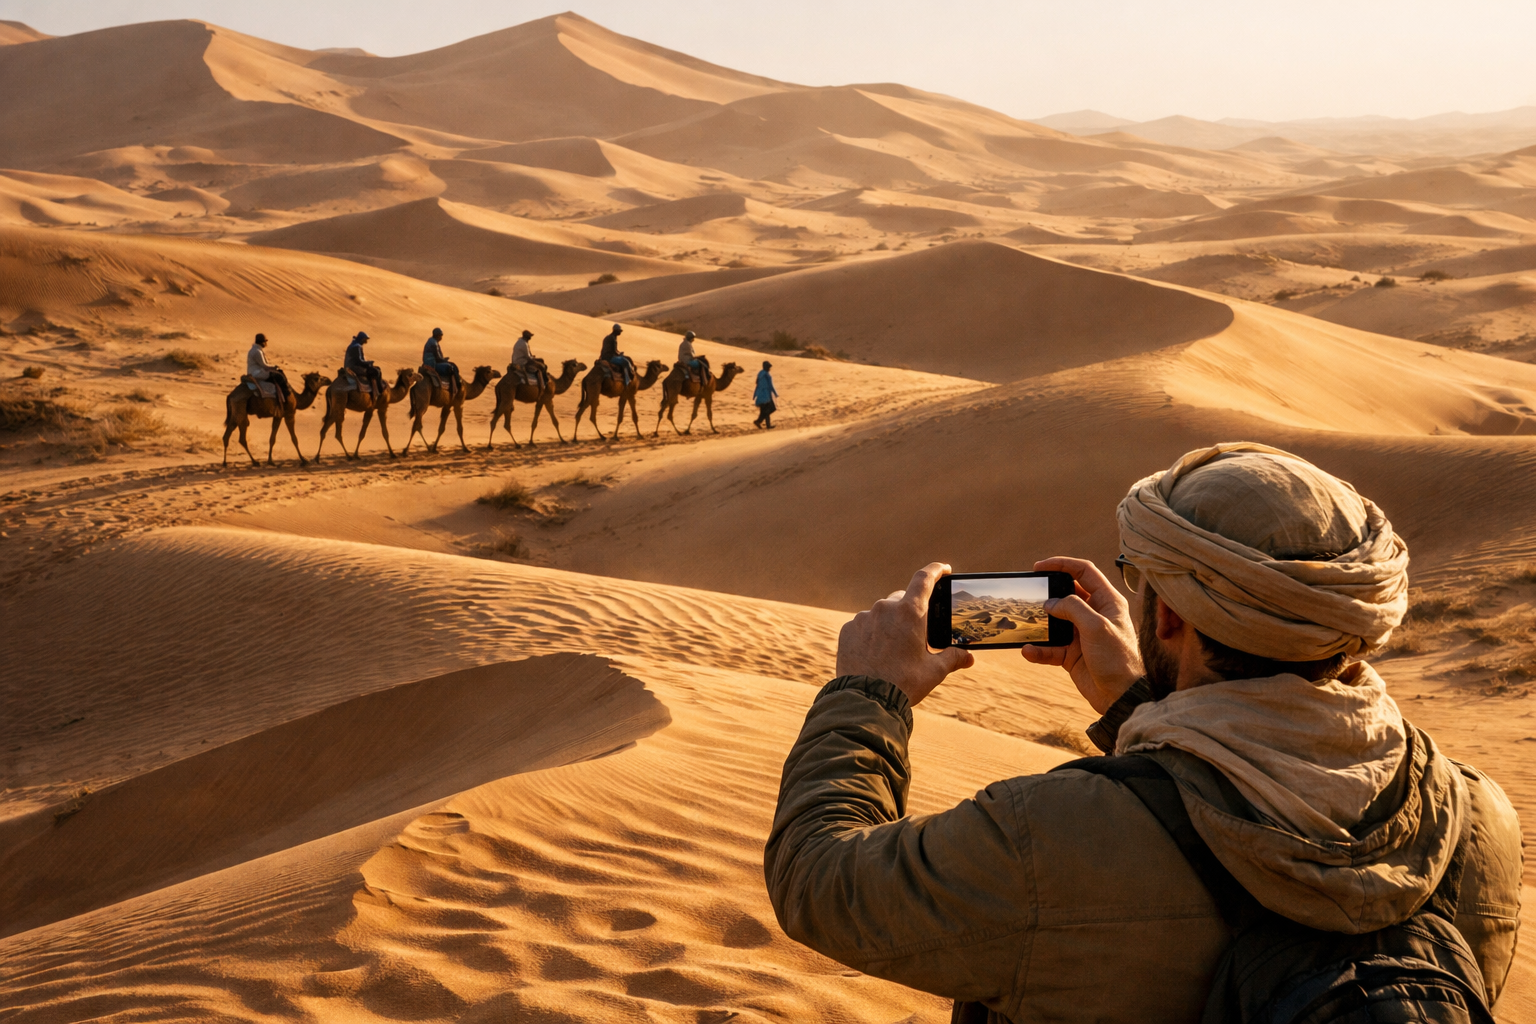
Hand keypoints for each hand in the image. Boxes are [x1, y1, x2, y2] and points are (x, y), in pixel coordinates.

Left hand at [836, 563, 973, 705]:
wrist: (866, 699)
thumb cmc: (904, 683)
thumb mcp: (934, 671)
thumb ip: (953, 659)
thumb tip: (968, 658)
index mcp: (910, 612)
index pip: (925, 579)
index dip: (936, 570)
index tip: (944, 568)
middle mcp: (885, 608)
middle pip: (903, 599)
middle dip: (911, 611)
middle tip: (916, 634)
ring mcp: (863, 618)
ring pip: (881, 613)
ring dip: (890, 624)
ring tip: (893, 651)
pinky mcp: (848, 629)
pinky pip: (864, 625)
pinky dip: (871, 634)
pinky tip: (875, 654)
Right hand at [1022, 557, 1143, 713]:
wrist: (1121, 697)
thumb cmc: (1118, 659)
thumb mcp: (1097, 627)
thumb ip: (1072, 608)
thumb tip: (1050, 603)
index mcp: (1107, 601)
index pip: (1084, 572)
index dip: (1062, 565)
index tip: (1039, 567)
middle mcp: (1095, 615)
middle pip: (1066, 594)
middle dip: (1047, 593)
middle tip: (1030, 593)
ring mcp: (1082, 635)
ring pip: (1055, 621)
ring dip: (1040, 624)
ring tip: (1026, 623)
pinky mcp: (1072, 654)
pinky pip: (1050, 647)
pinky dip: (1038, 649)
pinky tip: (1028, 651)